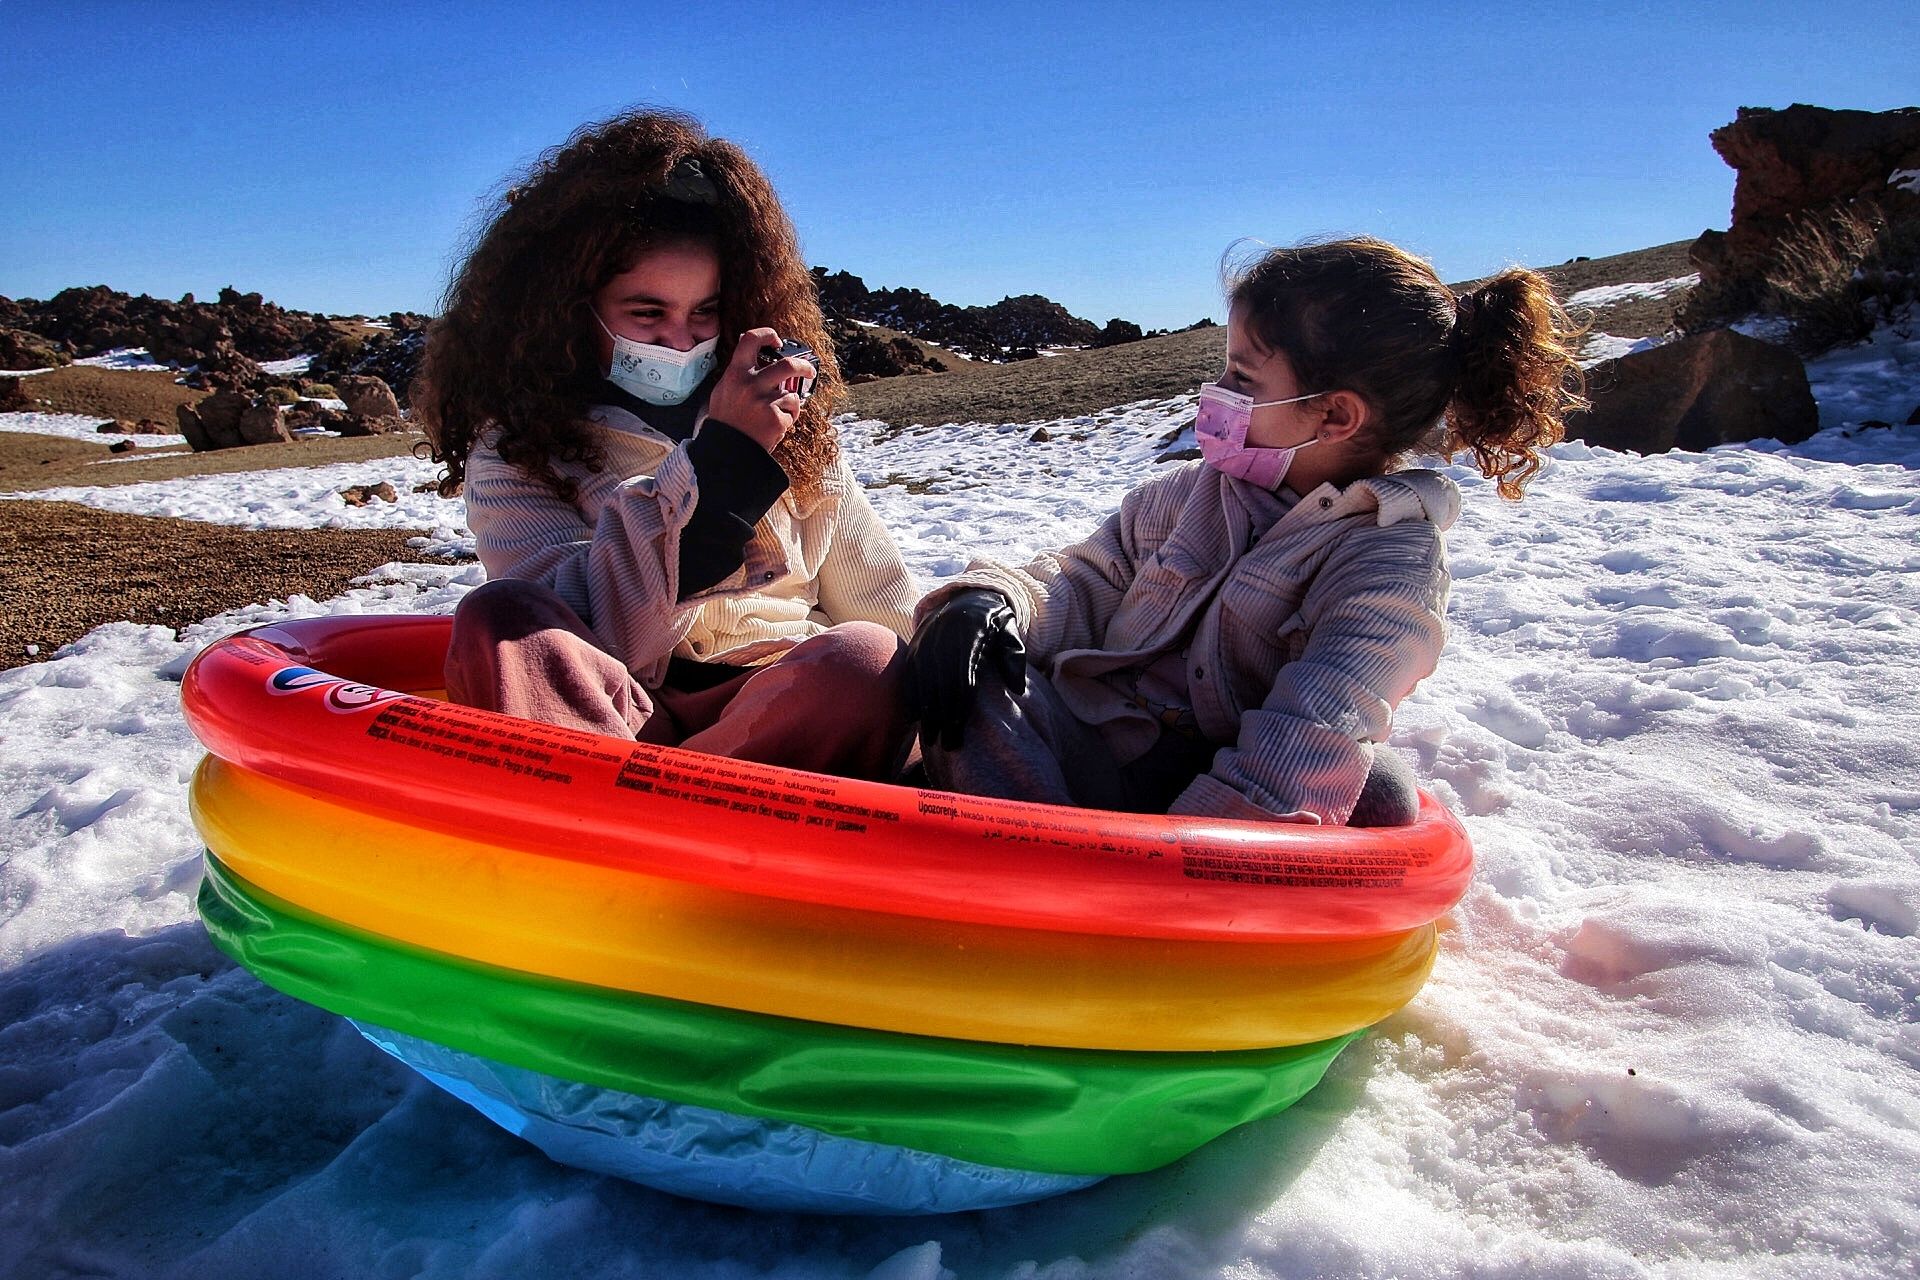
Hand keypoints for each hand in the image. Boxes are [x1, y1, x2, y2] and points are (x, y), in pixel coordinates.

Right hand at [703, 327, 814, 452]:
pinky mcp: (775, 418)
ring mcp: (764, 401)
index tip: (777, 340)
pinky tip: (774, 426)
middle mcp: (750, 384)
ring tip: (778, 413)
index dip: (767, 334)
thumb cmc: (727, 420)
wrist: (727, 449)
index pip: (751, 339)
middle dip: (804, 367)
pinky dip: (787, 419)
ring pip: (792, 395)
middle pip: (788, 365)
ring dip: (790, 404)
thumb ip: (738, 371)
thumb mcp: (724, 389)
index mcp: (736, 373)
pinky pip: (792, 412)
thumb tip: (751, 348)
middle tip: (809, 371)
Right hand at [906, 589, 1025, 750]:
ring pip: (922, 682)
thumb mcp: (1010, 634)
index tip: (961, 729)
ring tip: (931, 739)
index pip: (963, 677)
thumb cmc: (994, 624)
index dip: (961, 706)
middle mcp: (943, 638)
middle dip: (944, 718)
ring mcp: (925, 641)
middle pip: (941, 685)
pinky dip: (911, 697)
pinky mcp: (913, 646)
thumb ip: (1014, 659)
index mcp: (970, 635)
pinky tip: (914, 719)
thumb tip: (1017, 689)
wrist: (966, 597)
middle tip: (948, 746)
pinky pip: (909, 675)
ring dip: (926, 713)